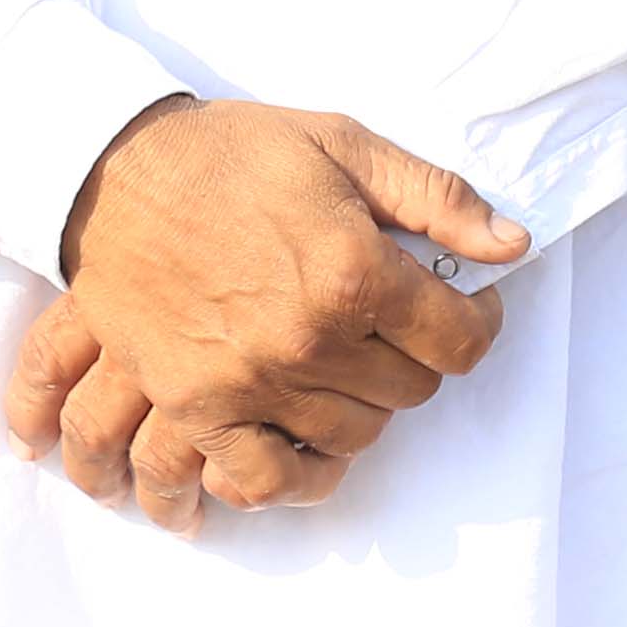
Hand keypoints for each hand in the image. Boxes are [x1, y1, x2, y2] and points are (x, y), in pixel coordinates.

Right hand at [1, 100, 531, 534]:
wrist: (113, 170)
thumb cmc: (234, 153)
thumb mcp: (344, 144)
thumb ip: (436, 196)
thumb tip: (513, 243)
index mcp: (353, 271)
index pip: (461, 340)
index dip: (478, 321)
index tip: (466, 306)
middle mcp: (307, 341)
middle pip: (409, 393)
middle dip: (415, 359)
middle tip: (393, 328)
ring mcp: (248, 383)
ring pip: (347, 439)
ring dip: (359, 413)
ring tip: (346, 377)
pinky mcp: (191, 407)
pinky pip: (252, 478)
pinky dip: (279, 481)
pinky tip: (294, 453)